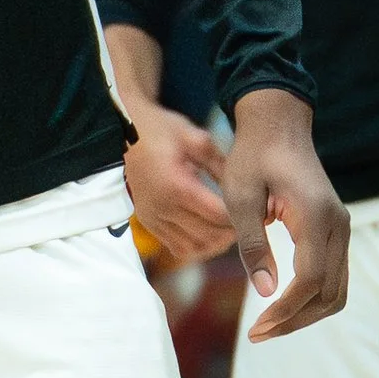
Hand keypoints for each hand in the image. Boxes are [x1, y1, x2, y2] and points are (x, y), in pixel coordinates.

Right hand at [119, 98, 234, 263]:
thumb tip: (246, 187)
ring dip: (214, 244)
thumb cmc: (161, 129)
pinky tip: (208, 233)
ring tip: (228, 230)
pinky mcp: (147, 222)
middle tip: (246, 223)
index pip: (218, 215)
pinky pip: (176, 247)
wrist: (124, 132)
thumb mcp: (196, 139)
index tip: (254, 212)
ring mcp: (153, 218)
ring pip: (192, 248)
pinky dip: (196, 246)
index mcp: (177, 186)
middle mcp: (163, 207)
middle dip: (231, 233)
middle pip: (208, 236)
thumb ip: (221, 165)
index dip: (239, 218)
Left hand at [226, 88, 349, 340]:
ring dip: (306, 313)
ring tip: (270, 326)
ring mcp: (341, 228)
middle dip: (296, 319)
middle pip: (330, 293)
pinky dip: (312, 297)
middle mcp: (337, 225)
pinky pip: (333, 275)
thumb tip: (265, 291)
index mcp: (316, 217)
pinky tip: (283, 304)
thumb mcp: (240, 198)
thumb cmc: (253, 157)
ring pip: (337, 289)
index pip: (311, 280)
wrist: (278, 125)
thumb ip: (253, 244)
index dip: (286, 310)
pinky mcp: (335, 230)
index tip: (258, 328)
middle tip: (259, 334)